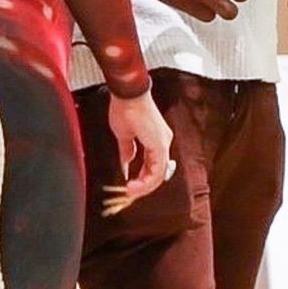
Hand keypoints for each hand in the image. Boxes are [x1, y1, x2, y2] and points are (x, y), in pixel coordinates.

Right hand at [104, 89, 174, 213]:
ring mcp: (163, 143)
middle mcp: (163, 142)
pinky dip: (146, 181)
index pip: (152, 166)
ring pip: (159, 175)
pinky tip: (134, 185)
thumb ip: (126, 152)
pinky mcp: (160, 145)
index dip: (141, 179)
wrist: (127, 94)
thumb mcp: (123, 136)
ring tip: (130, 192)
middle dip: (143, 186)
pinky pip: (158, 170)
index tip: (129, 185)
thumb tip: (125, 165)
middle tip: (130, 194)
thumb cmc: (124, 108)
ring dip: (144, 186)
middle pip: (157, 173)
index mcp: (155, 139)